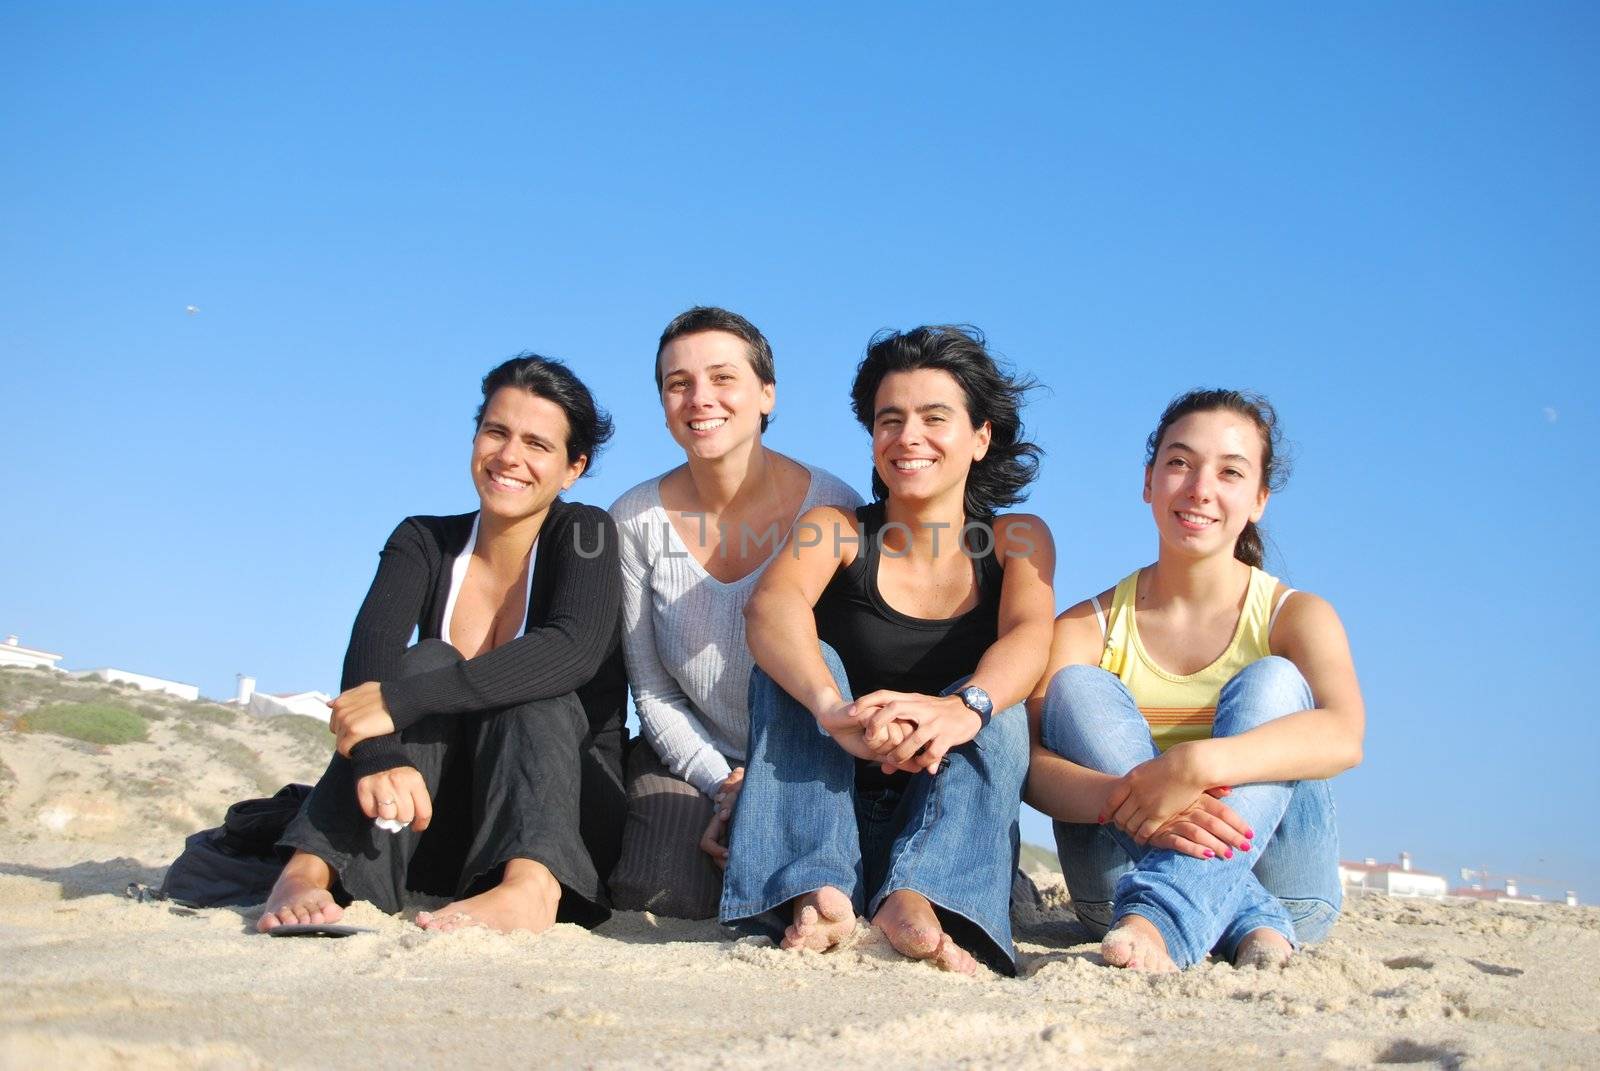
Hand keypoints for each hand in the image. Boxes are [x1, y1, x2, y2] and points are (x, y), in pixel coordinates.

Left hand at [330, 682, 395, 755]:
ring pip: (340, 742)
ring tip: (366, 741)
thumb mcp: (364, 690)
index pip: (335, 723)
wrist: (401, 700)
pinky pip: (344, 748)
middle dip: (348, 736)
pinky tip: (362, 749)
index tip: (361, 730)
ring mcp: (346, 721)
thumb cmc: (386, 695)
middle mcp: (340, 711)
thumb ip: (347, 697)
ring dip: (352, 744)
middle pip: (337, 734)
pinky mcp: (354, 731)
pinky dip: (351, 752)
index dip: (347, 728)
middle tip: (365, 735)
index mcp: (341, 702)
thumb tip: (329, 704)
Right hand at [355, 766, 432, 830]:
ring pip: (388, 816)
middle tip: (399, 811)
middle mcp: (399, 783)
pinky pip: (370, 812)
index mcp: (415, 781)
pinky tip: (376, 801)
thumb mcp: (414, 780)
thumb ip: (415, 799)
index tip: (417, 827)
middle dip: (403, 818)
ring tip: (387, 805)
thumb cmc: (399, 772)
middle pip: (405, 816)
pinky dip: (373, 811)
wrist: (377, 753)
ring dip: (387, 815)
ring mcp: (381, 786)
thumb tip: (412, 823)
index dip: (421, 824)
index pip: (424, 811)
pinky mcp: (364, 789)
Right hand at [698, 767, 744, 868]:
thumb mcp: (736, 791)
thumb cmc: (742, 789)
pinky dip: (742, 860)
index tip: (729, 853)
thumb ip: (729, 801)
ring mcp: (731, 837)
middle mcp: (722, 833)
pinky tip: (754, 862)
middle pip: (716, 856)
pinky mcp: (742, 840)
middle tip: (741, 868)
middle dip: (726, 864)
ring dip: (734, 865)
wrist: (753, 788)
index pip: (707, 842)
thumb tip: (723, 815)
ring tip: (747, 868)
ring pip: (726, 858)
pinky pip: (738, 854)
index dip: (715, 850)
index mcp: (717, 824)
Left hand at [855, 690, 981, 774]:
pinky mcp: (948, 735)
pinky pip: (932, 752)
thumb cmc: (938, 715)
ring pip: (913, 738)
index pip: (885, 694)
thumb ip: (901, 737)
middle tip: (870, 740)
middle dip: (878, 724)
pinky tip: (922, 767)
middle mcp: (921, 708)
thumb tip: (884, 767)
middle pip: (894, 709)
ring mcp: (935, 722)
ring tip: (894, 761)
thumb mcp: (919, 717)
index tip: (851, 712)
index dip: (866, 701)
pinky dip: (924, 762)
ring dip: (901, 753)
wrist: (970, 708)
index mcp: (912, 700)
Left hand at [1101, 743, 1218, 844]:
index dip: (1105, 813)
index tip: (1103, 819)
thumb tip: (1127, 789)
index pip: (1110, 802)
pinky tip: (1142, 839)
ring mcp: (1147, 805)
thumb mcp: (1145, 770)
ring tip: (1132, 834)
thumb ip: (1135, 781)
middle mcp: (1135, 794)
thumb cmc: (1170, 766)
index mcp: (1129, 781)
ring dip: (1130, 832)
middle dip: (1118, 825)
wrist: (1189, 766)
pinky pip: (1145, 831)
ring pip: (1130, 826)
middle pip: (1119, 816)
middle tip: (1121, 828)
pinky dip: (1141, 838)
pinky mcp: (1160, 814)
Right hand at [1145, 793, 1254, 859]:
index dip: (1236, 822)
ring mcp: (1172, 821)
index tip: (1251, 833)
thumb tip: (1230, 790)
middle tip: (1247, 847)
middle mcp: (1185, 808)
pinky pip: (1179, 842)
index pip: (1220, 810)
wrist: (1131, 797)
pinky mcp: (1159, 833)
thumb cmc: (1166, 795)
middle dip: (1232, 836)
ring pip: (1198, 833)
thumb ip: (1209, 790)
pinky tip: (1207, 855)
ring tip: (1230, 855)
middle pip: (1213, 823)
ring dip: (1215, 844)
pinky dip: (1193, 849)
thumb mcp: (1187, 790)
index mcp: (1194, 797)